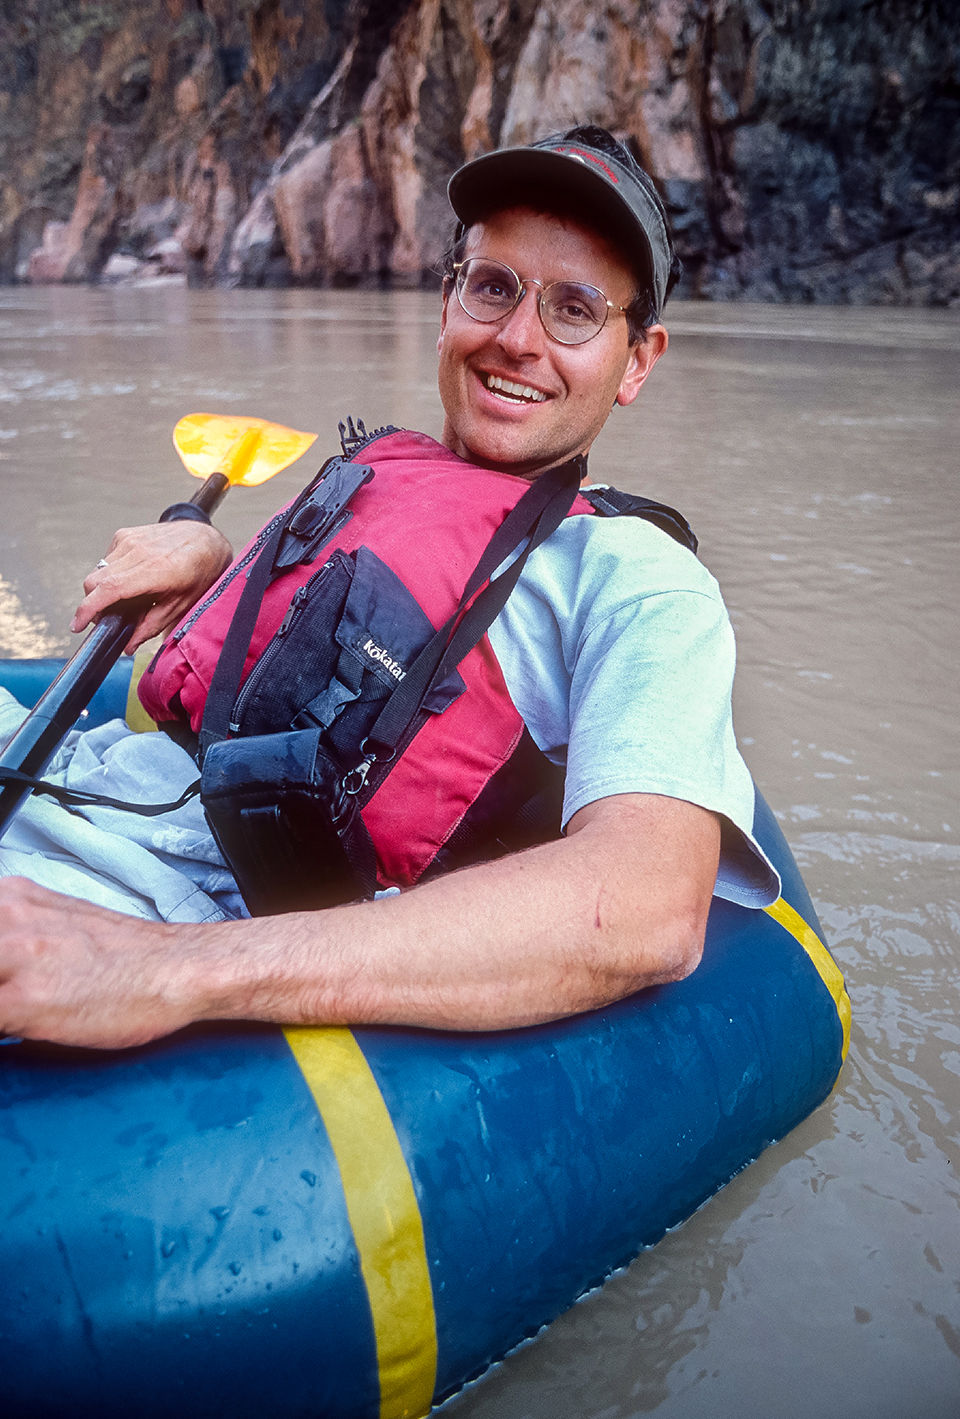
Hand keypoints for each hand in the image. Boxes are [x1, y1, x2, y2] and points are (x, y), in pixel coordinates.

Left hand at [0, 877, 206, 1047]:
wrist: (179, 969)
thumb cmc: (128, 959)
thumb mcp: (59, 924)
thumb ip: (18, 934)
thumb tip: (8, 959)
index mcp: (11, 898)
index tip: (6, 980)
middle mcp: (8, 918)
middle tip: (15, 993)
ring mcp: (14, 957)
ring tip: (18, 1010)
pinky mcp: (25, 1000)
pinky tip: (16, 1029)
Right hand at [71, 521, 232, 652]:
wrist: (205, 539)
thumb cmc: (199, 571)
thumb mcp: (181, 604)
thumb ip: (152, 626)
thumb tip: (128, 646)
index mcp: (155, 571)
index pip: (110, 589)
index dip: (88, 609)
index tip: (77, 625)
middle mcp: (138, 552)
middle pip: (94, 581)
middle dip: (93, 604)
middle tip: (108, 618)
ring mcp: (129, 540)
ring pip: (97, 571)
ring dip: (103, 589)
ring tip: (125, 598)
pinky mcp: (124, 534)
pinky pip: (105, 559)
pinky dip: (110, 574)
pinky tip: (130, 579)